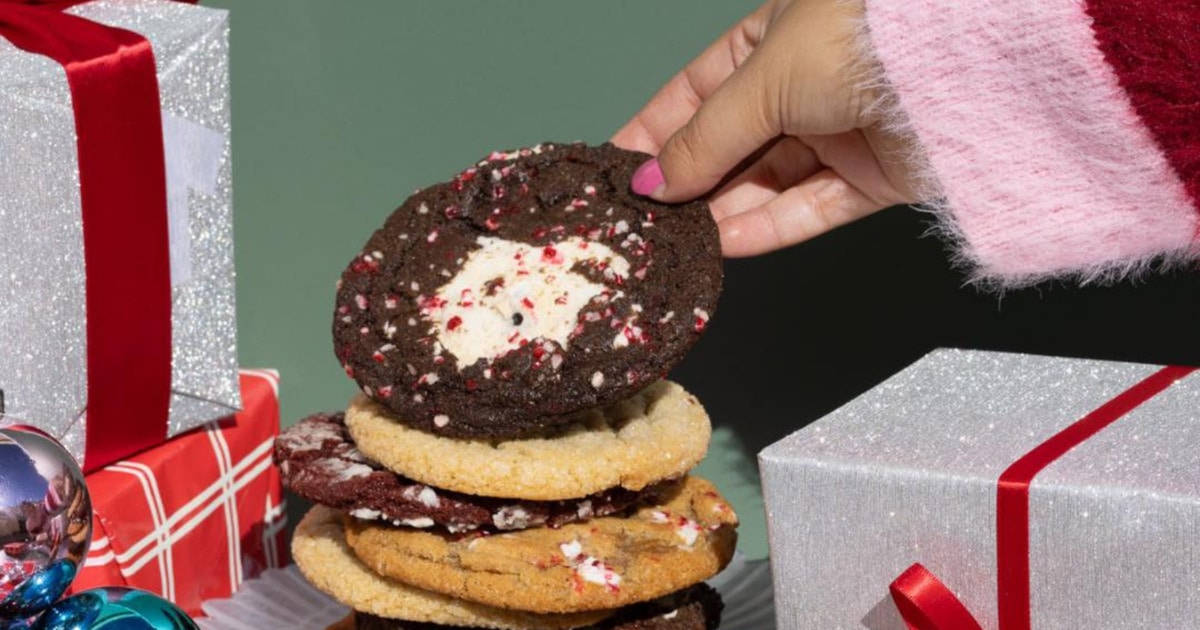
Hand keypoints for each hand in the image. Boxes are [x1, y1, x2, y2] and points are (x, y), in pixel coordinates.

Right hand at [613, 0, 920, 256]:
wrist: (964, 64)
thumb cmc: (857, 39)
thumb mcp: (760, 82)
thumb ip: (703, 139)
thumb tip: (651, 182)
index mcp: (772, 38)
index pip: (697, 91)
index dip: (655, 131)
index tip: (618, 170)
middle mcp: (804, 84)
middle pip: (730, 144)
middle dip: (687, 182)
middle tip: (641, 219)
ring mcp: (839, 132)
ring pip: (766, 183)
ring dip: (721, 212)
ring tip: (675, 240)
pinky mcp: (872, 178)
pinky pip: (808, 208)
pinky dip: (768, 228)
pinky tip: (725, 246)